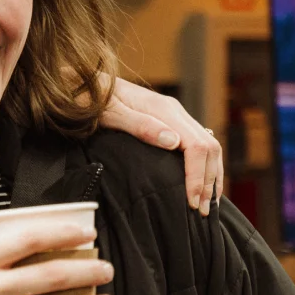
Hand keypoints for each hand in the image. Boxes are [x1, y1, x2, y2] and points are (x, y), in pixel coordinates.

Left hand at [101, 77, 222, 215]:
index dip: (198, 176)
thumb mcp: (111, 113)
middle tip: (202, 211)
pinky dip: (204, 166)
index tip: (192, 201)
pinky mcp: (168, 122)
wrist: (82, 83)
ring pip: (208, 146)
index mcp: (164, 110)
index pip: (197, 146)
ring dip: (211, 176)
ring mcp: (173, 116)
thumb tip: (174, 142)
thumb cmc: (93, 99)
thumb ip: (141, 126)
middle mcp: (174, 111)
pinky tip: (201, 183)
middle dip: (209, 181)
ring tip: (207, 203)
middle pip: (209, 147)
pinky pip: (197, 145)